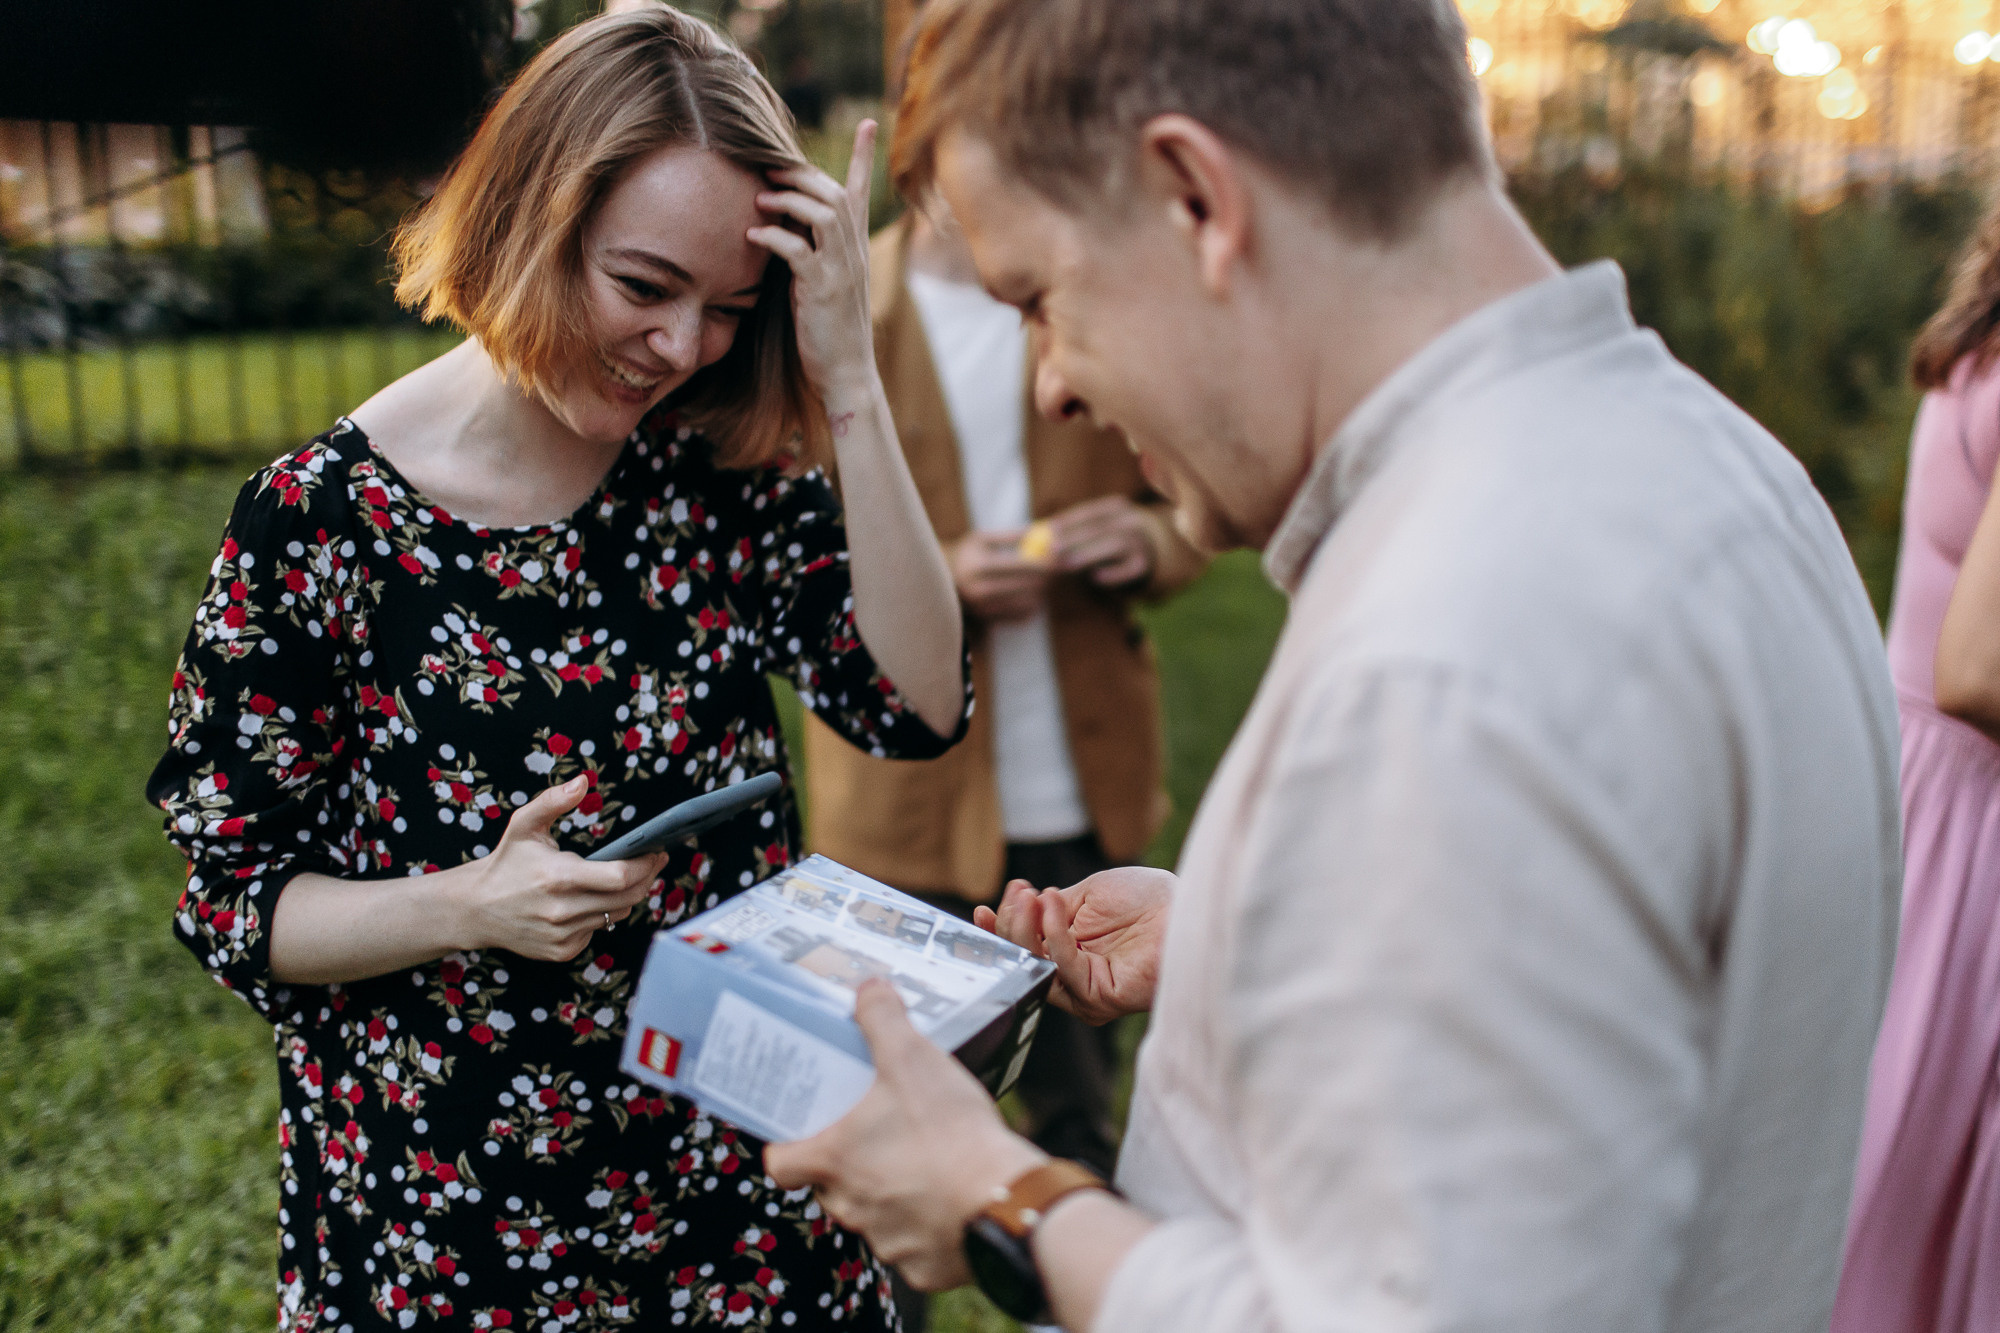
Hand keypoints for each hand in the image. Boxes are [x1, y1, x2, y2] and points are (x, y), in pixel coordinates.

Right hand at [446, 777, 666, 961]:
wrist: (475, 909)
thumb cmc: (506, 863)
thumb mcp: (524, 825)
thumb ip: (553, 800)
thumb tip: (582, 781)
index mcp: (558, 877)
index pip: (620, 876)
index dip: (646, 864)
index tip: (656, 852)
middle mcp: (562, 910)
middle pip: (628, 898)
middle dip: (647, 877)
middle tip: (654, 861)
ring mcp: (563, 934)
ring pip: (616, 915)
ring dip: (627, 896)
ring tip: (628, 877)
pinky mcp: (562, 951)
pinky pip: (597, 931)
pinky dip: (602, 914)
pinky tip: (593, 899)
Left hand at [749, 120, 878, 403]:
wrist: (847, 371)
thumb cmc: (830, 329)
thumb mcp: (826, 281)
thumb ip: (813, 249)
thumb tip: (786, 224)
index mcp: (855, 248)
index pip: (862, 192)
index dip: (865, 156)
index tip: (870, 123)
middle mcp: (853, 252)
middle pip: (836, 193)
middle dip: (802, 174)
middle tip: (769, 169)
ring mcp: (841, 270)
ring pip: (823, 213)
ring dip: (789, 200)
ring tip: (760, 200)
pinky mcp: (822, 290)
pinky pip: (798, 250)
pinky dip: (773, 236)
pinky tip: (752, 236)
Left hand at [765, 981, 1046, 1289]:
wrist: (1005, 1201)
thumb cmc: (949, 1132)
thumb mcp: (912, 1058)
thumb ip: (884, 1020)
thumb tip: (867, 988)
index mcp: (835, 1161)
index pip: (780, 1164)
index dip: (789, 1147)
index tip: (806, 1131)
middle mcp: (851, 1207)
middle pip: (832, 1188)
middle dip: (852, 1164)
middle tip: (879, 1133)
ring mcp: (887, 1242)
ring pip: (876, 1216)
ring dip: (893, 1194)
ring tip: (927, 1161)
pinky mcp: (926, 1270)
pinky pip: (917, 1247)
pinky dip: (931, 1227)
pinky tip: (955, 1200)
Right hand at [949, 529, 1050, 621]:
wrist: (938, 579)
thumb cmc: (966, 553)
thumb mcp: (983, 538)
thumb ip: (1013, 536)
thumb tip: (1044, 531)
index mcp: (979, 565)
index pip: (1023, 565)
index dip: (1046, 561)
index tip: (1060, 556)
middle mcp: (979, 589)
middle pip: (1028, 586)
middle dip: (1049, 577)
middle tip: (1060, 569)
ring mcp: (983, 608)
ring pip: (1028, 603)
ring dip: (1043, 592)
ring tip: (1046, 580)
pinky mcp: (987, 620)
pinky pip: (1020, 616)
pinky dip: (1033, 606)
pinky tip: (1034, 595)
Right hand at [976, 867, 1171, 1024]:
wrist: (1186, 905)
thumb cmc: (1145, 899)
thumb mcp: (1087, 895)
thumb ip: (1052, 909)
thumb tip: (1021, 910)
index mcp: (1067, 953)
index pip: (1024, 949)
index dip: (1001, 932)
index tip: (982, 910)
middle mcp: (1073, 978)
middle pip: (1024, 961)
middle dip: (1011, 927)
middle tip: (1017, 893)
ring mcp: (1085, 992)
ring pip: (1037, 968)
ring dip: (1027, 929)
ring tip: (1030, 896)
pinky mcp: (1100, 998)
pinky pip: (1066, 968)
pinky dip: (1053, 935)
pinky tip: (1051, 904)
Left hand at [1046, 495, 1154, 587]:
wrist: (1146, 554)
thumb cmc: (1106, 540)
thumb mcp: (1094, 530)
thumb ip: (1069, 531)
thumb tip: (1031, 532)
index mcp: (1116, 508)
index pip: (1090, 512)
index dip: (1069, 520)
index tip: (1049, 529)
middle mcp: (1132, 521)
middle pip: (1100, 528)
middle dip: (1075, 538)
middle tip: (1052, 549)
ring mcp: (1140, 542)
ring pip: (1115, 545)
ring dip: (1090, 554)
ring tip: (1068, 564)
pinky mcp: (1143, 565)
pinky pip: (1130, 569)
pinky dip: (1114, 574)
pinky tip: (1096, 578)